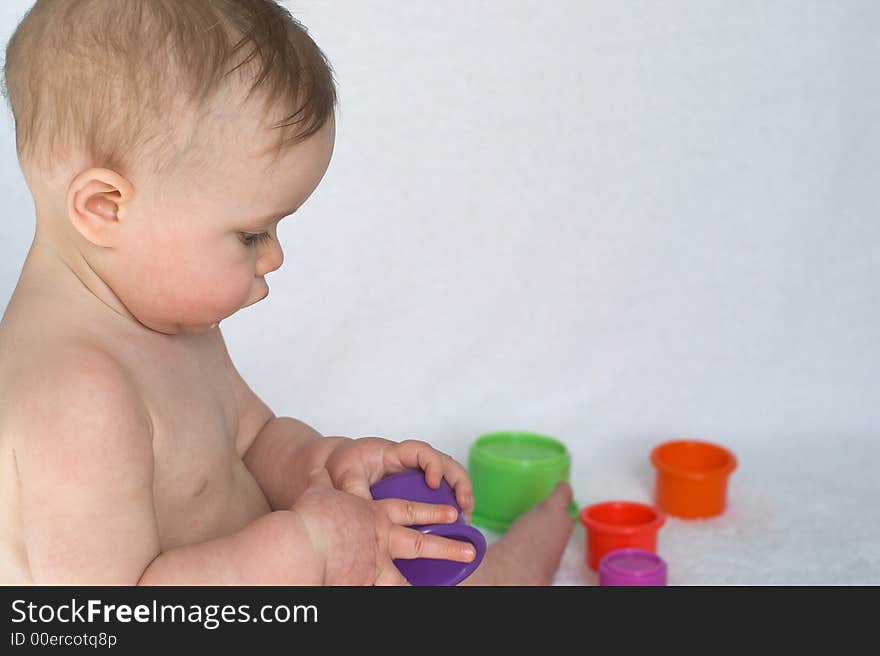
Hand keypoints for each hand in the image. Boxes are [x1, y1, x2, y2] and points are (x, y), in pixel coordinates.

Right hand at [293, 468, 476, 584]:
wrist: (304, 546)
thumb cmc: (310, 518)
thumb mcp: (318, 493)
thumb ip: (322, 485)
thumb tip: (317, 472)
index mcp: (373, 514)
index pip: (409, 510)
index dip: (432, 510)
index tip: (452, 514)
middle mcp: (380, 540)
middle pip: (420, 543)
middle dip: (447, 547)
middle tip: (471, 551)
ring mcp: (374, 566)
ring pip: (405, 579)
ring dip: (423, 586)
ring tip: (447, 591)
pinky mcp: (364, 587)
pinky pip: (384, 595)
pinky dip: (397, 595)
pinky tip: (412, 598)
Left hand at [324, 437, 474, 520]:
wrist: (339, 464)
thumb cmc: (342, 465)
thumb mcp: (345, 476)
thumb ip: (355, 491)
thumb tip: (364, 512)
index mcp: (395, 452)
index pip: (422, 451)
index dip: (433, 465)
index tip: (434, 484)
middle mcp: (411, 459)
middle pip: (445, 461)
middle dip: (459, 481)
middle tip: (464, 506)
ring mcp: (417, 472)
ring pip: (449, 474)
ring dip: (462, 492)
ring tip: (466, 517)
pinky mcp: (419, 486)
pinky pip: (444, 489)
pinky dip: (455, 502)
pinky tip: (458, 522)